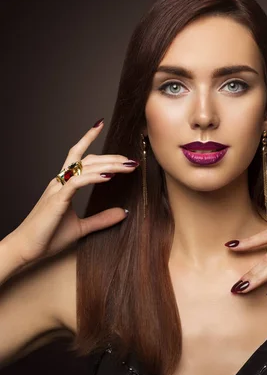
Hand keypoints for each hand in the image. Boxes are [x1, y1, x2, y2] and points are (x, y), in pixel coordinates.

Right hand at [11, 118, 138, 264]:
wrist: (26, 250)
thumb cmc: (48, 237)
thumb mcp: (82, 228)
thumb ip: (102, 219)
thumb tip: (123, 212)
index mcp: (63, 185)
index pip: (77, 156)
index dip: (88, 139)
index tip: (100, 124)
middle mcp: (59, 182)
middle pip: (87, 160)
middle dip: (111, 157)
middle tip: (132, 160)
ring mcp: (57, 189)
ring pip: (85, 167)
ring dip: (109, 165)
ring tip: (128, 166)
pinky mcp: (57, 200)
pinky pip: (77, 182)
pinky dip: (94, 177)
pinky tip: (109, 177)